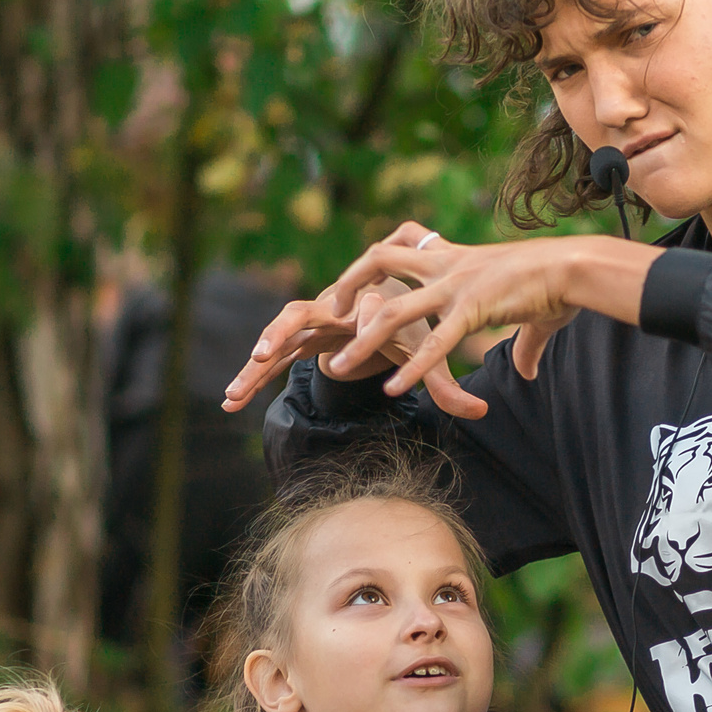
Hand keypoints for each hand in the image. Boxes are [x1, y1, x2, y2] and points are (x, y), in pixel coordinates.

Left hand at [223, 223, 653, 421]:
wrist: (579, 265)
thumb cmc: (558, 285)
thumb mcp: (529, 315)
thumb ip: (522, 346)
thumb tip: (527, 372)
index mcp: (452, 256)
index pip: (394, 248)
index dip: (365, 270)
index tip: (344, 297)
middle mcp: (446, 264)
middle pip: (378, 263)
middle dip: (346, 290)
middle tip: (325, 322)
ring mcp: (458, 284)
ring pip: (396, 306)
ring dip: (363, 339)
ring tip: (338, 369)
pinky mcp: (476, 307)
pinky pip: (436, 339)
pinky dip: (412, 364)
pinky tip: (394, 388)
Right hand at [224, 265, 483, 419]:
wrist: (385, 306)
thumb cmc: (408, 325)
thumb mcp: (428, 352)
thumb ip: (448, 385)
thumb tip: (482, 413)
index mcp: (373, 298)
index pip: (368, 307)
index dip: (364, 323)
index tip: (353, 343)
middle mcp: (337, 304)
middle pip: (307, 310)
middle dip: (286, 332)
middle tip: (267, 353)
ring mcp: (313, 320)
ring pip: (280, 334)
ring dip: (259, 358)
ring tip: (237, 386)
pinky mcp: (300, 340)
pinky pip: (272, 358)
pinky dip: (251, 377)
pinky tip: (230, 402)